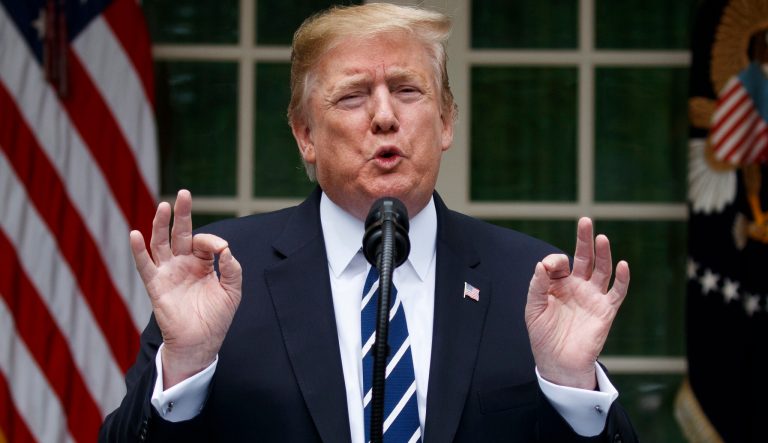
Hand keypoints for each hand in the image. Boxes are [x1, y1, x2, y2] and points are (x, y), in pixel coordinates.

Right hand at [130, 190, 241, 387]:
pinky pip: (145, 266)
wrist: (201, 343)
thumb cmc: (216, 318)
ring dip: (160, 225)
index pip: (203, 242)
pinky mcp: (156, 286)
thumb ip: (232, 268)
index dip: (212, 241)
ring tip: (163, 207)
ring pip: (161, 244)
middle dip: (181, 214)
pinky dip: (139, 250)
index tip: (221, 249)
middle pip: (179, 234)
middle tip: (184, 194)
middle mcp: (183, 265)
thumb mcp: (232, 291)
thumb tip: (226, 248)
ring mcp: (168, 273)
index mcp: (202, 264)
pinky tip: (135, 234)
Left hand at [524, 217, 628, 389]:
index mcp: (558, 284)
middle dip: (584, 240)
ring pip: (601, 270)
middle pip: (584, 258)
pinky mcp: (606, 310)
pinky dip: (622, 278)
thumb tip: (541, 264)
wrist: (558, 362)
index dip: (553, 261)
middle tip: (585, 221)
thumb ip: (537, 286)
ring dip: (603, 254)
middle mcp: (577, 286)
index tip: (547, 268)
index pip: (559, 262)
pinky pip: (617, 292)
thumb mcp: (533, 309)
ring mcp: (592, 297)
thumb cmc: (543, 335)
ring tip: (602, 238)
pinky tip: (622, 264)